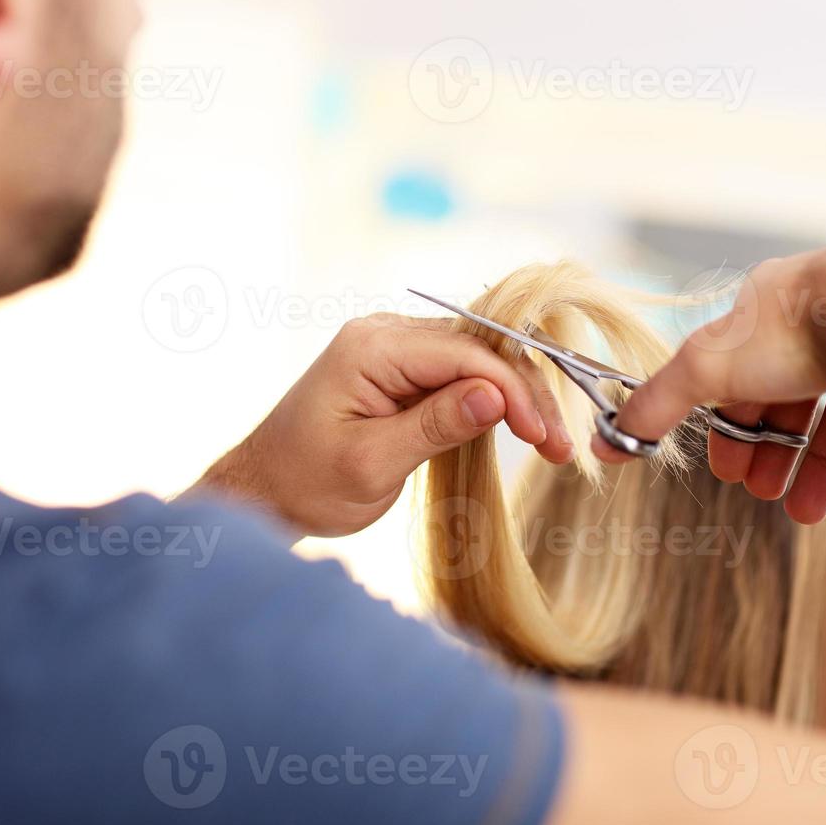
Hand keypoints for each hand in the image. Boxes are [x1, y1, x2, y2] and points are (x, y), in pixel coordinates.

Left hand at [191, 314, 573, 537]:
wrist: (264, 491)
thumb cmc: (306, 485)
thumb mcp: (371, 464)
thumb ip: (434, 425)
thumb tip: (495, 396)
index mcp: (371, 347)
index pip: (465, 354)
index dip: (513, 391)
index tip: (544, 438)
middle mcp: (384, 333)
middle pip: (479, 350)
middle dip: (525, 395)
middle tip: (561, 448)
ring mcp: (394, 346)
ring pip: (477, 359)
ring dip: (516, 398)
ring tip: (552, 443)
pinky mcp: (402, 367)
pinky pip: (460, 371)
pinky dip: (493, 399)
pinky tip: (521, 426)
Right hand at [594, 243, 825, 523]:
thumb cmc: (799, 328)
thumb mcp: (707, 367)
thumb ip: (657, 404)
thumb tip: (606, 445)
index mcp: (779, 297)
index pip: (744, 366)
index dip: (729, 420)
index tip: (726, 467)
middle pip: (791, 393)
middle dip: (771, 449)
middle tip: (762, 489)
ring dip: (813, 465)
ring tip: (804, 507)